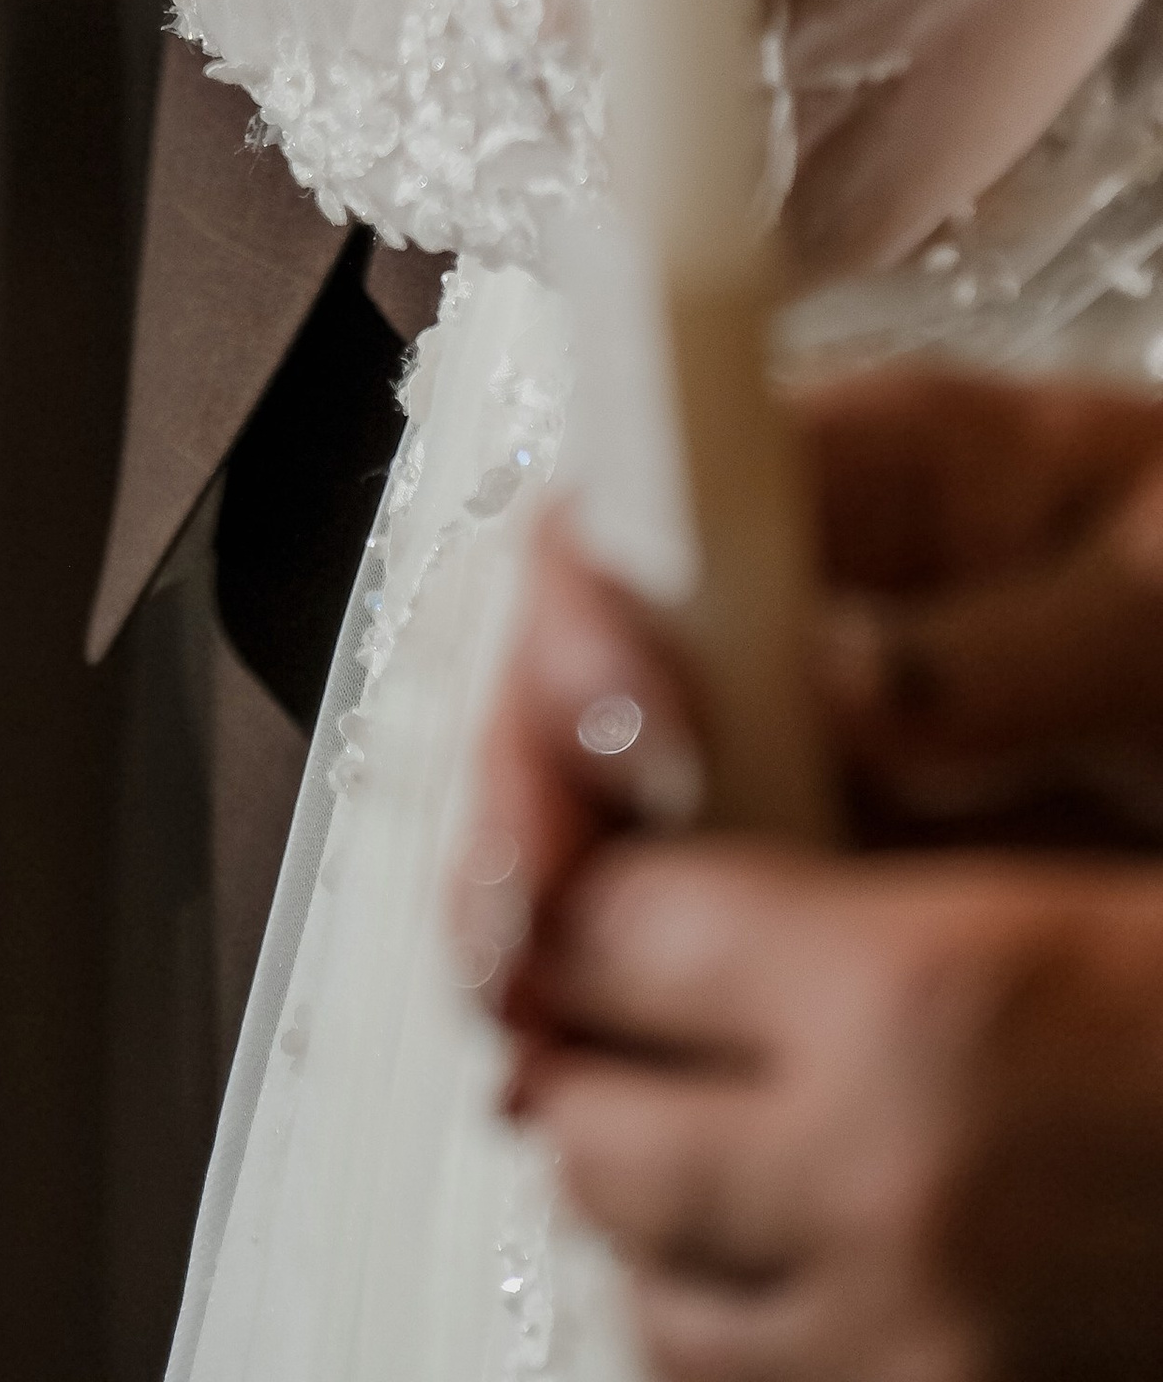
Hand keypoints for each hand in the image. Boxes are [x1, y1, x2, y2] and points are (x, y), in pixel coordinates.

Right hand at [469, 378, 1162, 1038]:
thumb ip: (1012, 644)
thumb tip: (838, 683)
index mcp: (864, 477)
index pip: (648, 500)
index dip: (596, 614)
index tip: (632, 737)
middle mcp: (783, 591)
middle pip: (570, 659)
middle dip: (525, 793)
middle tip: (527, 918)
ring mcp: (780, 721)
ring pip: (582, 796)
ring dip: (531, 904)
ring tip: (528, 1022)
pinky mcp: (799, 847)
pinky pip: (656, 906)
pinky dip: (592, 989)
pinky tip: (572, 1060)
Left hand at [522, 836, 1162, 1380]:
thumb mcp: (1091, 871)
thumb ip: (897, 865)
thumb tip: (719, 852)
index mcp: (921, 1000)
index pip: (608, 929)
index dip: (601, 891)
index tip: (623, 878)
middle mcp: (891, 1187)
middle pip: (591, 1122)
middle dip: (602, 1057)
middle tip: (654, 1010)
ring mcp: (919, 1349)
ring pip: (648, 1290)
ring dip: (662, 1210)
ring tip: (732, 1142)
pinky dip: (744, 1328)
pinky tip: (810, 1259)